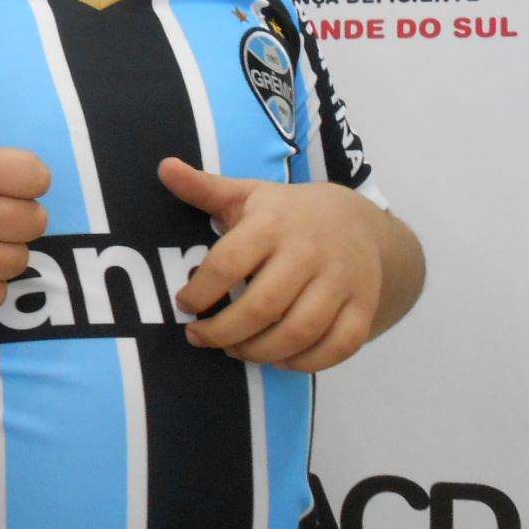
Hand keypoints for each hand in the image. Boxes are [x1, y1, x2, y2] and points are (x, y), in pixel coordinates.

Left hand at [160, 158, 384, 371]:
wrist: (357, 220)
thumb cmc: (285, 213)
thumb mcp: (246, 194)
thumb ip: (203, 187)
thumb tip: (164, 167)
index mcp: (272, 224)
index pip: (228, 263)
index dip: (200, 292)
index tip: (183, 305)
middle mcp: (309, 252)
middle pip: (263, 306)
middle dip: (223, 332)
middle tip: (199, 338)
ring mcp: (341, 280)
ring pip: (300, 330)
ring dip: (260, 351)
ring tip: (233, 350)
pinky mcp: (364, 304)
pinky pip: (340, 345)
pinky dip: (308, 361)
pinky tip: (279, 359)